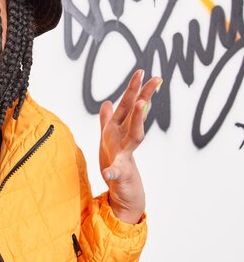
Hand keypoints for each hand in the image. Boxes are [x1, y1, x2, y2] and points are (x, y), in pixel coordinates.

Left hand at [99, 69, 160, 223]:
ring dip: (137, 121)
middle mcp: (126, 140)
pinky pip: (116, 172)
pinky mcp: (120, 174)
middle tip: (155, 79)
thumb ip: (108, 121)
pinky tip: (108, 173)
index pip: (128, 106)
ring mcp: (125, 156)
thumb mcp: (108, 139)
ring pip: (133, 137)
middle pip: (136, 115)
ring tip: (141, 104)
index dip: (133, 89)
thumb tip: (107, 102)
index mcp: (120, 131)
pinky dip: (113, 172)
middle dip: (144, 97)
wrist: (123, 190)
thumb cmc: (116, 162)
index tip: (141, 71)